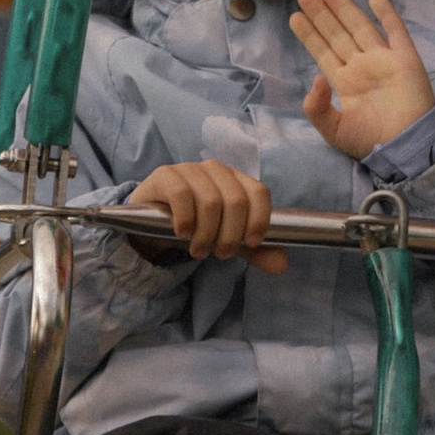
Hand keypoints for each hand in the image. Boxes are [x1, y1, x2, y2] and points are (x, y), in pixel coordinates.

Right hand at [128, 162, 283, 269]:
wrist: (152, 223)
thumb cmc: (198, 227)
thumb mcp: (228, 239)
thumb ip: (255, 251)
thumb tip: (282, 265)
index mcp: (237, 179)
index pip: (259, 192)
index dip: (259, 219)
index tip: (251, 243)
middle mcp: (216, 169)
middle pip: (236, 201)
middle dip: (230, 235)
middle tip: (220, 254)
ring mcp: (190, 169)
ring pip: (210, 201)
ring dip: (206, 234)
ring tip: (199, 250)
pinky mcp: (166, 175)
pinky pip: (182, 195)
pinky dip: (186, 220)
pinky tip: (182, 234)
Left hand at [292, 0, 434, 165]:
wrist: (406, 147)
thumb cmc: (371, 142)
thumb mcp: (334, 131)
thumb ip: (317, 108)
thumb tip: (315, 78)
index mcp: (345, 82)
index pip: (323, 51)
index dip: (309, 34)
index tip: (294, 15)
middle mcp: (362, 66)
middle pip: (338, 34)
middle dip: (322, 14)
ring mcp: (384, 60)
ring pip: (361, 28)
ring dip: (346, 8)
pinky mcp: (406, 59)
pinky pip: (396, 32)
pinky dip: (387, 15)